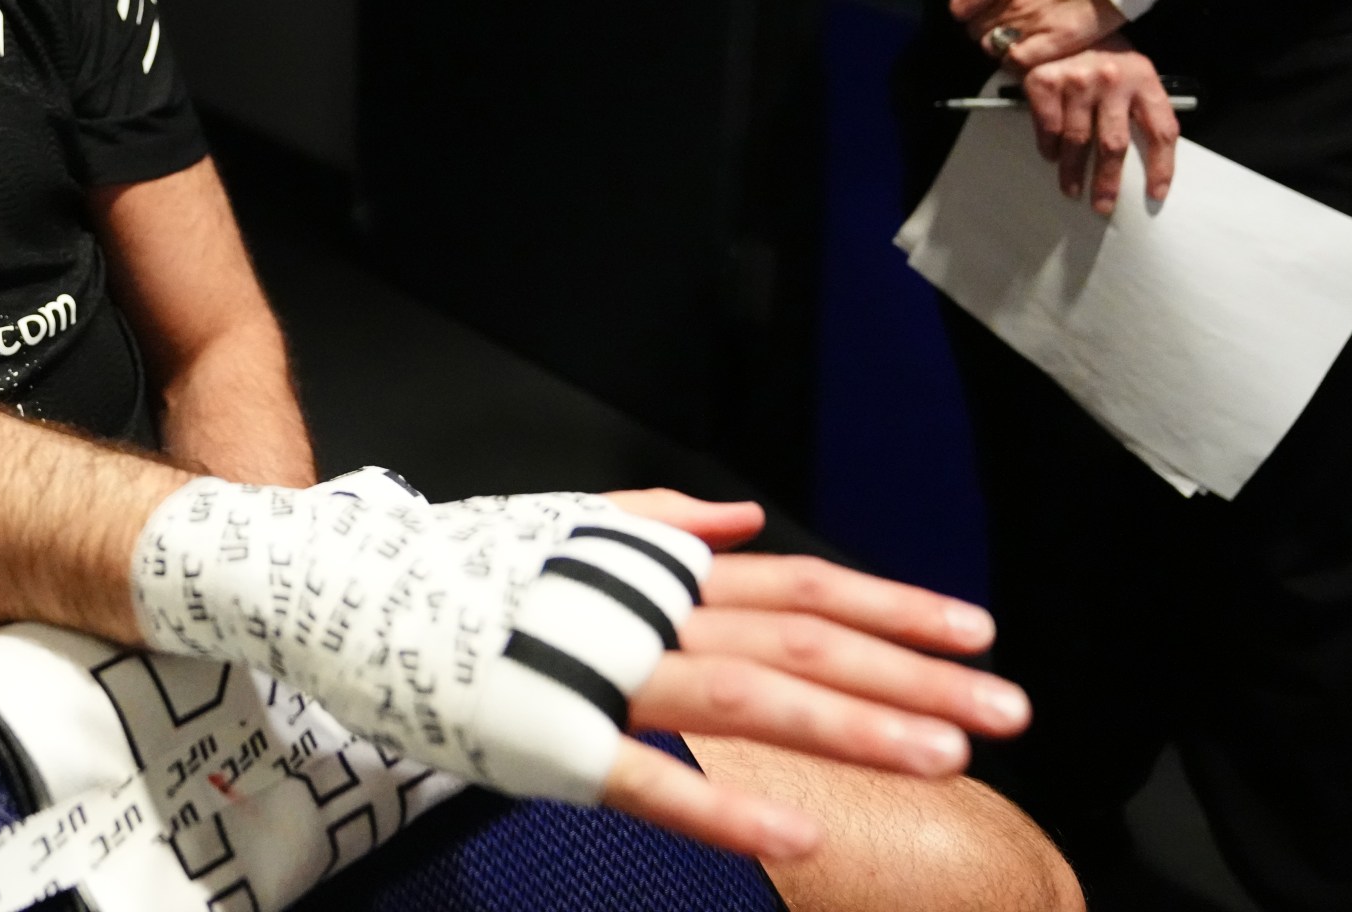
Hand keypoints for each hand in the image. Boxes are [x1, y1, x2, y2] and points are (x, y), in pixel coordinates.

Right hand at [130, 477, 1026, 862]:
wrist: (343, 591)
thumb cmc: (454, 567)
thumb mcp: (564, 522)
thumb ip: (661, 521)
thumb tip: (742, 516)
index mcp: (656, 567)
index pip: (800, 582)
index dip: (893, 605)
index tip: (977, 629)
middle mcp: (645, 610)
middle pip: (803, 637)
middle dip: (914, 673)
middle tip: (1008, 707)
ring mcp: (600, 672)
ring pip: (751, 694)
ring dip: (853, 725)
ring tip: (945, 755)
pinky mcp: (550, 738)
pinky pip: (650, 778)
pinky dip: (727, 807)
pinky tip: (798, 835)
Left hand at [950, 0, 1124, 67]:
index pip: (959, 8)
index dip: (966, 10)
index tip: (977, 10)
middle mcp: (1009, 7)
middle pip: (974, 30)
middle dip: (982, 27)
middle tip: (1000, 23)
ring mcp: (1031, 27)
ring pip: (993, 48)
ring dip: (998, 45)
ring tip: (1014, 38)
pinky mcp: (1054, 44)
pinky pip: (1019, 62)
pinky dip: (1016, 60)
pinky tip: (1025, 52)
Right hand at [1021, 35, 1180, 213]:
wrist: (1058, 17)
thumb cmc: (1100, 51)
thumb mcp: (1131, 71)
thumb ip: (1137, 105)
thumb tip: (1142, 158)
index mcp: (1144, 78)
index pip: (1161, 130)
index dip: (1162, 167)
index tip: (1156, 194)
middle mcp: (1114, 80)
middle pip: (1115, 144)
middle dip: (1108, 181)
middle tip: (1103, 205)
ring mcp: (1078, 81)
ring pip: (1078, 141)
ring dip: (1074, 172)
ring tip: (1072, 190)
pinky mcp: (1045, 81)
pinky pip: (1048, 128)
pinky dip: (1049, 147)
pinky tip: (1052, 157)